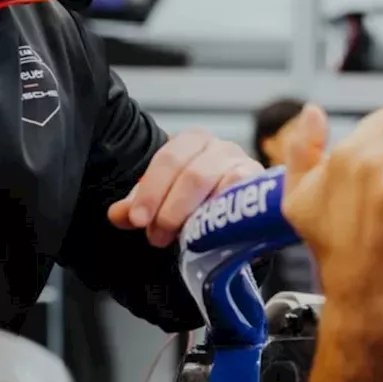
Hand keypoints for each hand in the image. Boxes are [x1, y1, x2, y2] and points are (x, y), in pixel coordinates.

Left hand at [108, 128, 262, 248]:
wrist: (247, 215)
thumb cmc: (205, 201)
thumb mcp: (166, 199)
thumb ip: (141, 205)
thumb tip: (118, 215)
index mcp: (194, 141)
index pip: (168, 159)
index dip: (150, 191)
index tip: (138, 220)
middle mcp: (223, 148)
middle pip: (192, 174)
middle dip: (170, 209)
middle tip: (157, 236)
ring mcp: (246, 165)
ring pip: (218, 186)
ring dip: (195, 217)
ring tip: (183, 240)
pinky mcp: (264, 187)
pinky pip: (242, 197)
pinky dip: (224, 216)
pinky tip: (211, 233)